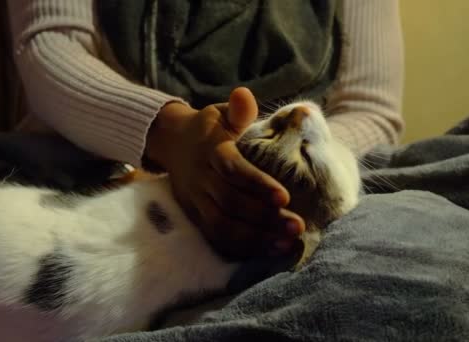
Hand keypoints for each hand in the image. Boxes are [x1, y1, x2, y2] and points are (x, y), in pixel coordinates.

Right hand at [145, 87, 304, 259]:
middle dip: (264, 217)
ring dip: (255, 238)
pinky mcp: (195, 215)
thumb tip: (244, 95)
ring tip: (286, 244)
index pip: (233, 170)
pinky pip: (216, 236)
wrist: (172, 143)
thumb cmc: (208, 128)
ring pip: (222, 225)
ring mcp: (196, 200)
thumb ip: (237, 110)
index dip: (257, 185)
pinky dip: (241, 247)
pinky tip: (268, 250)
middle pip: (231, 203)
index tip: (285, 197)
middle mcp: (202, 178)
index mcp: (212, 151)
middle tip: (297, 226)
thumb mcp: (220, 113)